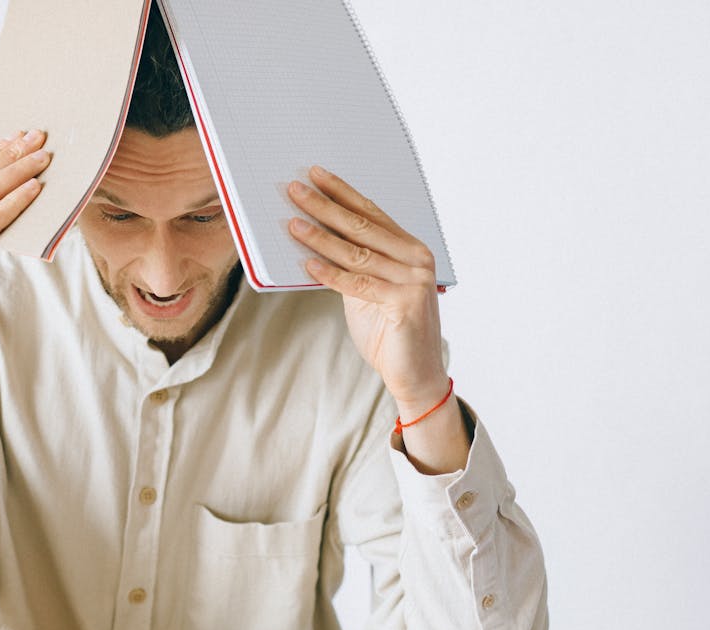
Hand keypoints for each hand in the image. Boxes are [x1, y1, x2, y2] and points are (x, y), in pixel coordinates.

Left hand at [286, 166, 447, 417]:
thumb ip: (352, 264)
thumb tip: (313, 238)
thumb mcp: (367, 290)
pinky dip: (331, 274)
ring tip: (293, 223)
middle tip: (295, 189)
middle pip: (362, 227)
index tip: (315, 175)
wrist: (414, 373)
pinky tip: (308, 263)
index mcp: (409, 248)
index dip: (342, 193)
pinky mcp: (405, 303)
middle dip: (325, 206)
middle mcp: (416, 258)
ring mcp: (414, 280)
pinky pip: (359, 284)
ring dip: (321, 237)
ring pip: (357, 253)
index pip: (371, 213)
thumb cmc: (389, 330)